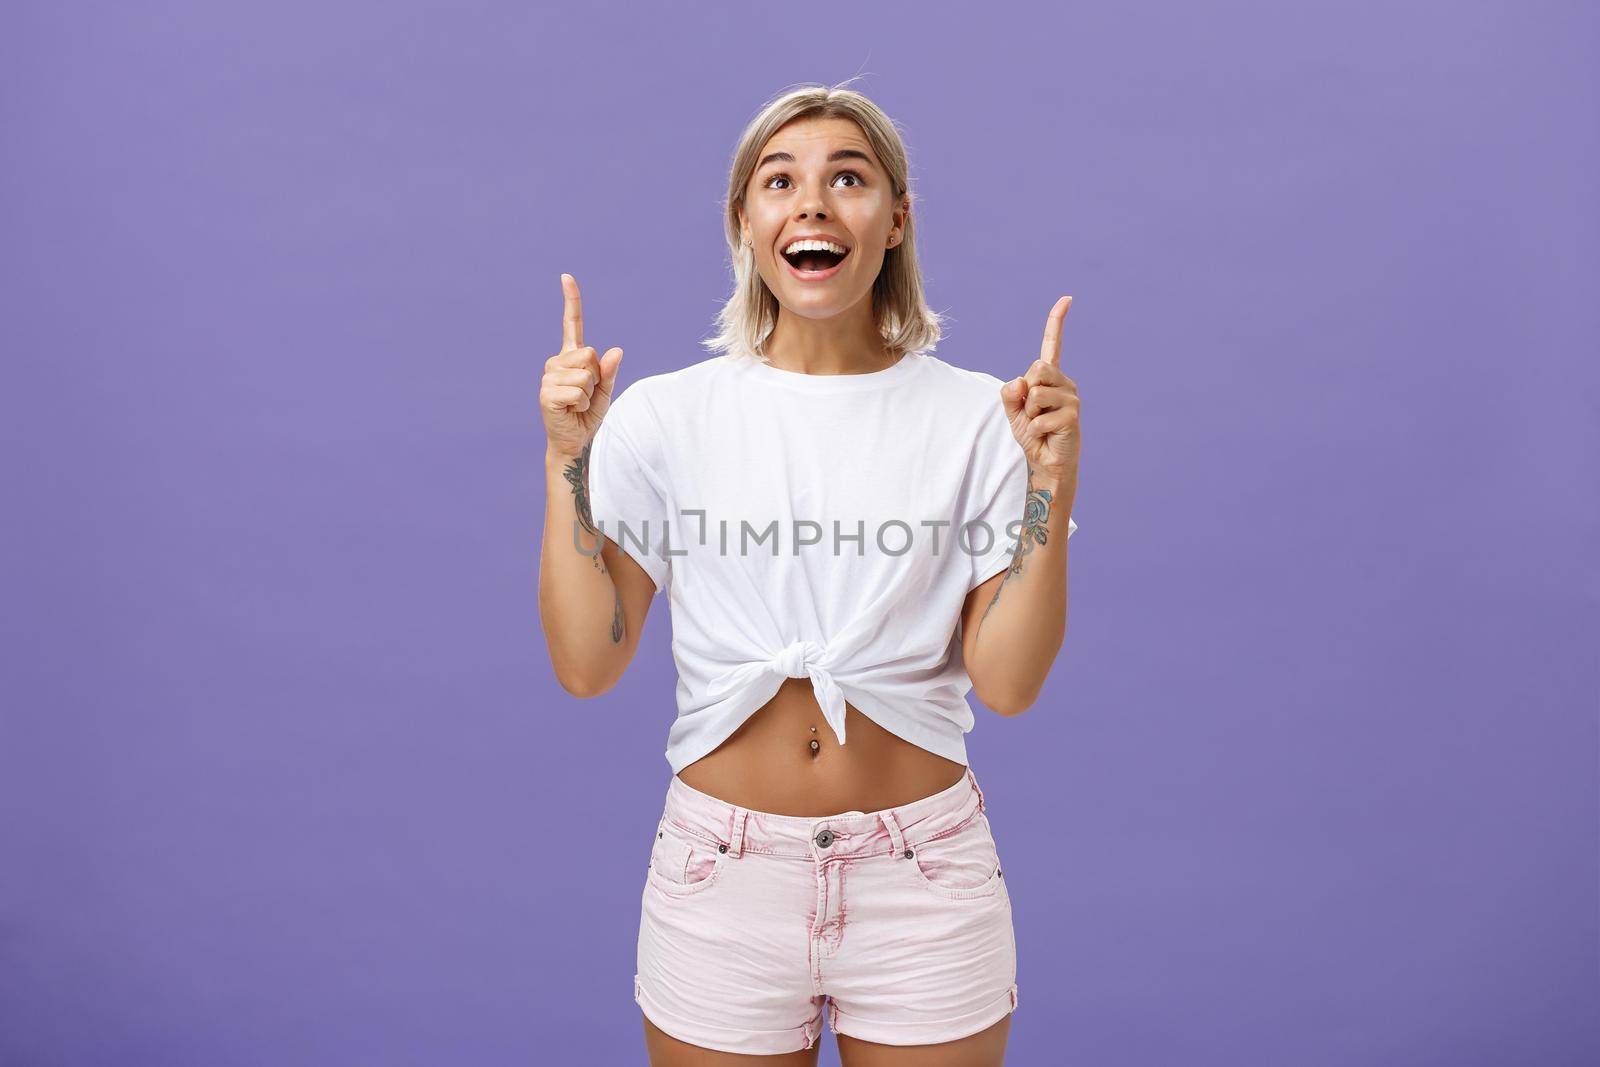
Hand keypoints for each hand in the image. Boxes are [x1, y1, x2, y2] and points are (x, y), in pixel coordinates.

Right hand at [541, 273, 623, 458]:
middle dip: (596, 377)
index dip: (571, 301)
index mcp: (570, 358)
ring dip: (589, 393)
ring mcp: (548, 377)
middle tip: (585, 395)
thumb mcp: (605, 391)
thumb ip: (610, 371)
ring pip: (586, 374)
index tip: (566, 277)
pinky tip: (570, 411)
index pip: (571, 324)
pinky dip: (581, 404)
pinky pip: (578, 392)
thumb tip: (616, 351)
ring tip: (577, 404)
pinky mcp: (546, 394)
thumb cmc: (587, 415)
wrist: (575, 441)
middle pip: (589, 354)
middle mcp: (556, 363)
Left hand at [1000, 295, 1079, 483]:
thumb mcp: (1013, 411)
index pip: (1052, 345)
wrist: (1046, 461)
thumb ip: (1010, 393)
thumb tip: (1021, 382)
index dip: (1057, 322)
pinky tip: (1045, 434)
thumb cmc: (1032, 434)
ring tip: (1040, 424)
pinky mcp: (1073, 416)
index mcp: (1049, 377)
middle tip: (1032, 412)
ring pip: (1036, 392)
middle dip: (1026, 392)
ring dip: (1029, 413)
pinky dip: (1034, 429)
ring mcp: (1071, 398)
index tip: (1066, 299)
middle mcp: (1064, 382)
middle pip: (1037, 368)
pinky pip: (1040, 416)